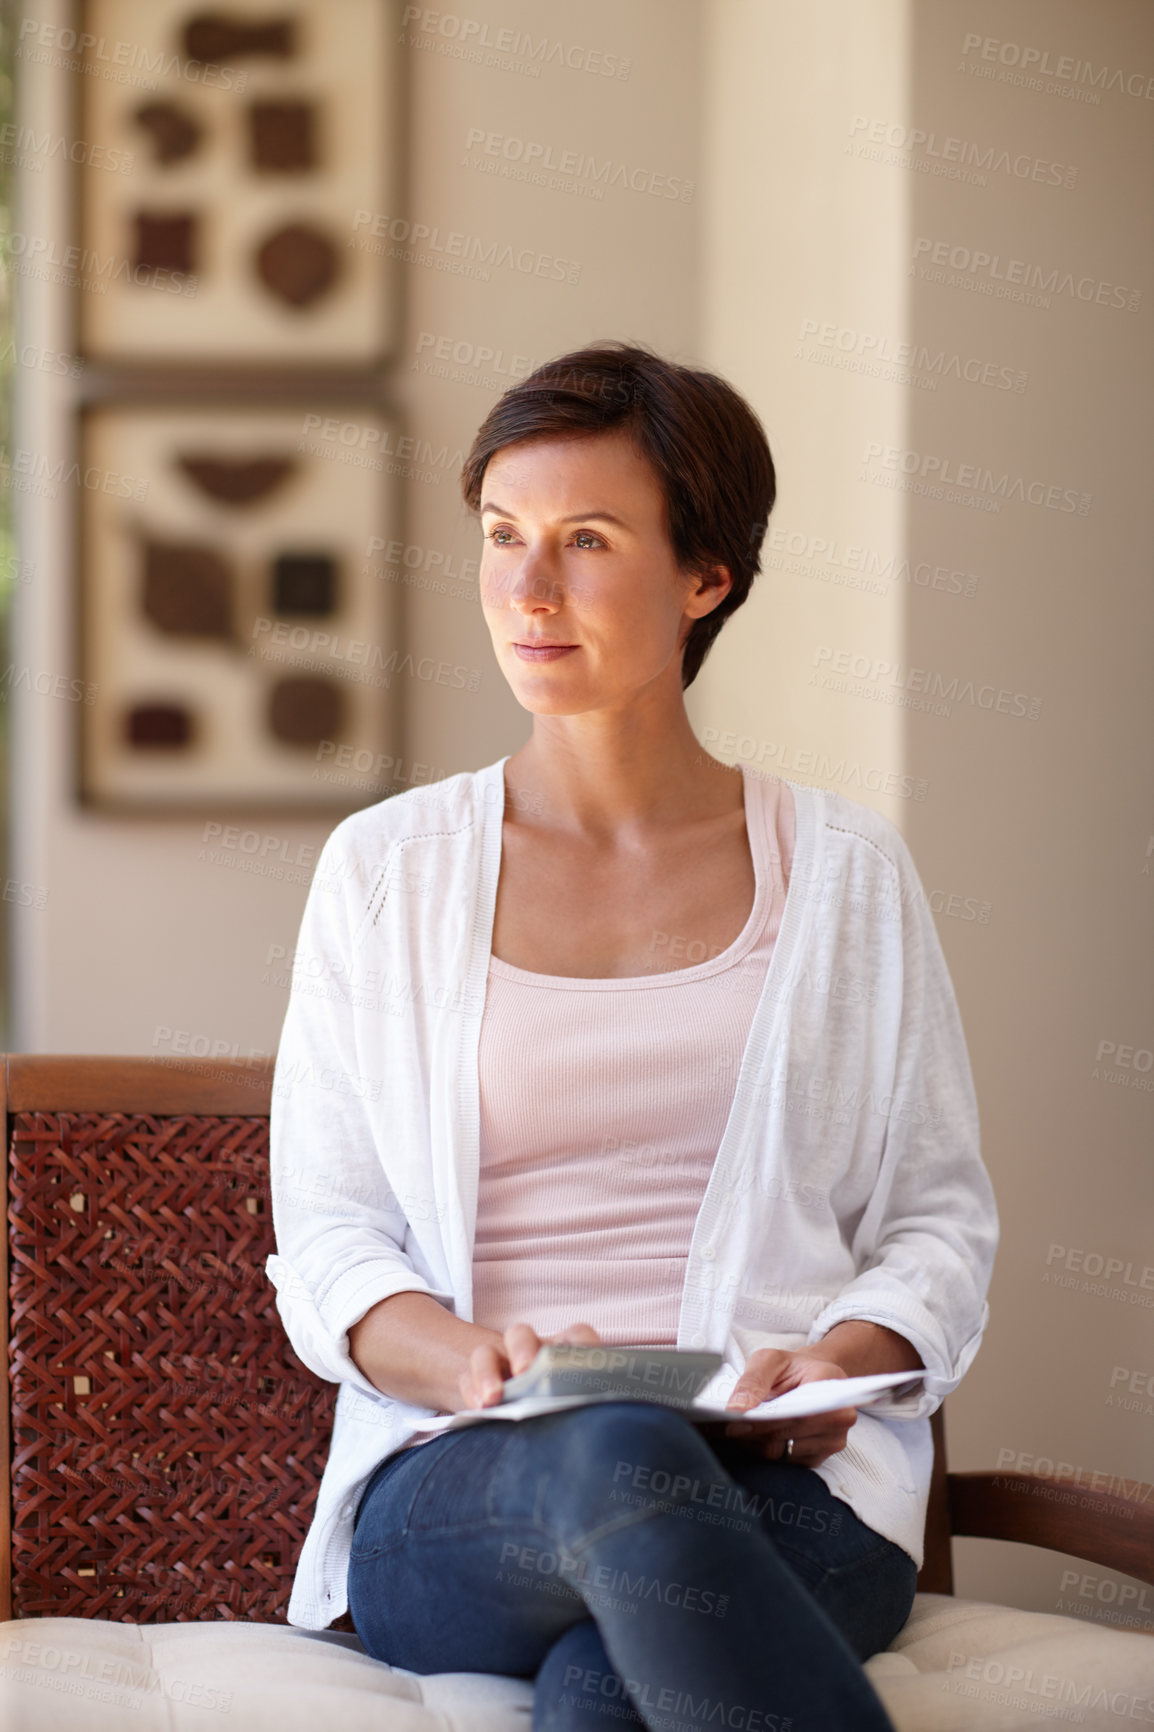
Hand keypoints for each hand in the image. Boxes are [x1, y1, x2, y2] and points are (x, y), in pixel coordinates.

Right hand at [458, 1321, 601, 1409]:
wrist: (520, 1411)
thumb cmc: (559, 1409)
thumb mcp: (574, 1403)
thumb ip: (584, 1404)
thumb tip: (601, 1425)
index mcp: (561, 1353)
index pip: (575, 1335)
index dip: (583, 1344)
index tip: (588, 1361)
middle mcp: (528, 1353)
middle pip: (520, 1335)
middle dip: (522, 1349)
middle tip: (525, 1370)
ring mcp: (498, 1365)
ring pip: (486, 1354)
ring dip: (488, 1373)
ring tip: (493, 1398)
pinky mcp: (474, 1381)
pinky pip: (467, 1379)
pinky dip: (472, 1390)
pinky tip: (479, 1407)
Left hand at [704, 1347, 857, 1468]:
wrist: (810, 1379)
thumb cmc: (791, 1368)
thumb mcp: (770, 1360)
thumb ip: (754, 1380)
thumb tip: (736, 1409)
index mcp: (833, 1385)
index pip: (799, 1412)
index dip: (766, 1421)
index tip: (736, 1422)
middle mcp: (840, 1418)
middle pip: (790, 1435)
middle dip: (754, 1434)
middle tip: (724, 1429)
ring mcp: (832, 1441)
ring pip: (784, 1452)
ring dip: (755, 1445)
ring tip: (729, 1434)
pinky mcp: (818, 1457)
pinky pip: (785, 1461)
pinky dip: (762, 1451)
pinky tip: (745, 1440)